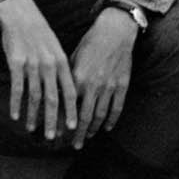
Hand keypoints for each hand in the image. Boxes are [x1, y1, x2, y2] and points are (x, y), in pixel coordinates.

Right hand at [0, 0, 76, 140]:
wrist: (19, 13)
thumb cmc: (38, 31)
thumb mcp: (55, 47)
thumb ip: (60, 68)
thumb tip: (63, 90)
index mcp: (62, 62)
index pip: (70, 92)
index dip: (72, 111)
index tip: (72, 127)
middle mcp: (49, 65)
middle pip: (53, 99)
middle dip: (53, 121)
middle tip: (51, 137)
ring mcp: (32, 64)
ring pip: (34, 97)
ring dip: (33, 116)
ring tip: (31, 129)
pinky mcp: (15, 62)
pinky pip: (16, 88)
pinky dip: (16, 103)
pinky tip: (14, 115)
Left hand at [68, 8, 136, 147]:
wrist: (114, 33)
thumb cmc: (89, 43)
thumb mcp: (71, 57)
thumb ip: (66, 76)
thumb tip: (56, 91)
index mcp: (77, 78)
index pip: (68, 105)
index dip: (62, 120)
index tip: (57, 131)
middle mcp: (93, 85)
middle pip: (84, 116)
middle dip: (78, 133)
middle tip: (74, 145)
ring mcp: (109, 87)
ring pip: (100, 115)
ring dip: (93, 129)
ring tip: (87, 138)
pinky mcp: (122, 86)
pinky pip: (116, 108)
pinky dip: (111, 120)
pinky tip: (105, 127)